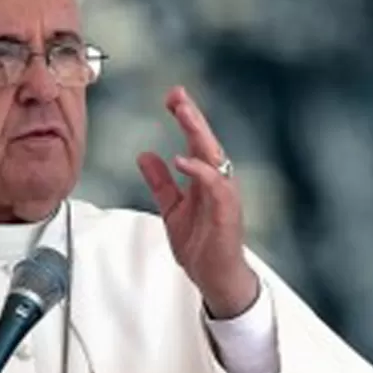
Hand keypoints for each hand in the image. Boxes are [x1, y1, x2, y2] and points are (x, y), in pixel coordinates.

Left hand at [137, 86, 258, 318]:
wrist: (215, 278)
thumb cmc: (201, 245)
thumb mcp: (172, 209)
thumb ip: (161, 183)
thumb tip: (145, 155)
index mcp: (205, 179)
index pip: (196, 141)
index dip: (186, 118)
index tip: (172, 97)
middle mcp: (218, 182)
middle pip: (206, 141)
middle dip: (192, 116)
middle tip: (177, 94)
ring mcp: (224, 195)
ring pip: (214, 156)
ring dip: (198, 133)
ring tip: (183, 114)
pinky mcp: (226, 212)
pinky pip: (215, 185)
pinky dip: (199, 170)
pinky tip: (182, 159)